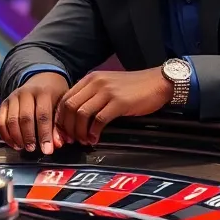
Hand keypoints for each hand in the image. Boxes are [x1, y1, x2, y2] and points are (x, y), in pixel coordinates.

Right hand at [0, 72, 68, 153]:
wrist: (42, 78)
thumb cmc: (54, 95)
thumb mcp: (61, 106)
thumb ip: (59, 125)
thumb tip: (56, 145)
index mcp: (44, 92)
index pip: (43, 116)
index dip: (44, 135)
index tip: (47, 150)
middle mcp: (27, 92)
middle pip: (25, 118)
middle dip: (29, 137)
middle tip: (33, 149)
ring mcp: (13, 96)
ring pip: (11, 120)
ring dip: (16, 137)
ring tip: (23, 147)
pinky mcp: (4, 102)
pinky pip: (0, 121)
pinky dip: (5, 135)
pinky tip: (13, 144)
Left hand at [57, 69, 171, 145]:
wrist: (158, 82)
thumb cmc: (134, 87)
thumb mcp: (108, 85)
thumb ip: (92, 95)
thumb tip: (77, 115)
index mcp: (90, 79)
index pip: (66, 98)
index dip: (61, 117)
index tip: (62, 131)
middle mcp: (95, 83)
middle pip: (70, 106)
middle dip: (67, 126)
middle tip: (70, 139)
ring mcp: (107, 92)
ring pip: (81, 114)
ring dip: (79, 131)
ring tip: (83, 141)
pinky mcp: (119, 102)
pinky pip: (99, 120)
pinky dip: (93, 132)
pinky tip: (95, 139)